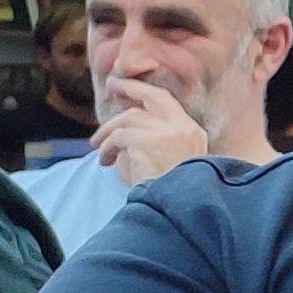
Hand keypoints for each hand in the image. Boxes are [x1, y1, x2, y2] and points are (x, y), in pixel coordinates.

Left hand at [92, 76, 212, 184]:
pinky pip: (118, 136)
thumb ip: (159, 143)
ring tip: (99, 148)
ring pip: (129, 118)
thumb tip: (127, 130)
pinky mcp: (147, 141)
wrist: (179, 207)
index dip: (146, 94)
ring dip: (108, 132)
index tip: (129, 89)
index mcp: (193, 134)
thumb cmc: (171, 193)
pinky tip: (105, 162)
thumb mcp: (173, 164)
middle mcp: (183, 128)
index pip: (167, 103)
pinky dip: (107, 148)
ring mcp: (167, 132)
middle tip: (113, 85)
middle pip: (152, 96)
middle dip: (130, 88)